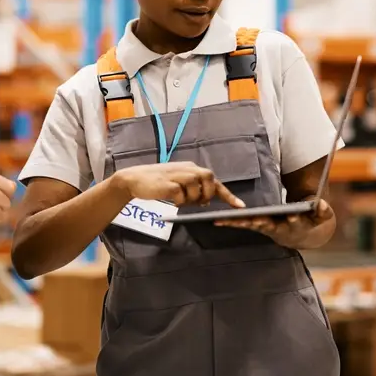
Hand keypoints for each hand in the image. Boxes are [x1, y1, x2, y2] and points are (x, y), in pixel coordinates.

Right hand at [113, 161, 244, 208]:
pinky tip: (168, 196)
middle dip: (206, 195)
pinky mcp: (170, 184)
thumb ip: (193, 189)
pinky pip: (181, 197)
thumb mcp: (179, 184)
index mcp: (192, 169)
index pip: (214, 181)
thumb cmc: (157, 183)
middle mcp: (189, 169)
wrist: (134, 179)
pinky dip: (177, 201)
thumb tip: (206, 200)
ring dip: (189, 199)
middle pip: (210, 182)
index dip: (228, 195)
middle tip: (194, 201)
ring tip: (176, 198)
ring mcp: (179, 175)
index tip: (240, 206)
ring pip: (196, 192)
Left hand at [214, 198, 334, 247]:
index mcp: (293, 225)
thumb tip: (320, 204)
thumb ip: (322, 211)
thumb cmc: (314, 221)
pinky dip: (232, 222)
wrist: (305, 234)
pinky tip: (217, 219)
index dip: (291, 219)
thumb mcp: (323, 215)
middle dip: (254, 222)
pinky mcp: (258, 224)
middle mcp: (277, 228)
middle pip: (264, 225)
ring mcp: (266, 227)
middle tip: (244, 220)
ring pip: (250, 225)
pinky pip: (243, 223)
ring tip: (220, 220)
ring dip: (236, 223)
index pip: (292, 222)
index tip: (290, 216)